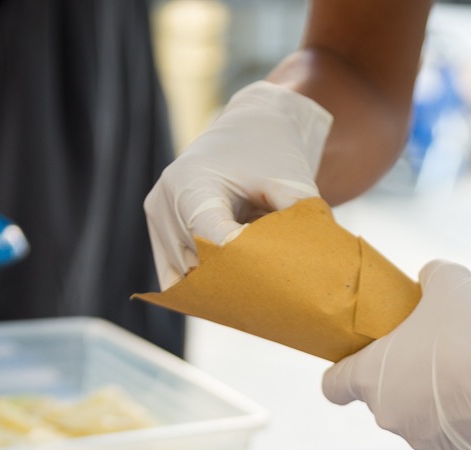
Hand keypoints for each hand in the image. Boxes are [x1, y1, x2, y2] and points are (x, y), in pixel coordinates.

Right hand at [144, 81, 332, 288]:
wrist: (249, 128)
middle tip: (271, 300)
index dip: (243, 269)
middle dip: (233, 284)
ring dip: (218, 286)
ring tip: (253, 288)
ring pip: (186, 278)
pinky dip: (203, 285)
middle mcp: (165, 201)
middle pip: (197, 266)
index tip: (274, 285)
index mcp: (191, 183)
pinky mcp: (159, 232)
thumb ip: (296, 222)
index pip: (213, 245)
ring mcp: (157, 218)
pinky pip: (175, 276)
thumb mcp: (291, 182)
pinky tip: (232, 288)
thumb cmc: (272, 153)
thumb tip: (313, 266)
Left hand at [322, 260, 470, 449]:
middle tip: (429, 351)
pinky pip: (450, 430)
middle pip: (382, 398)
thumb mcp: (444, 281)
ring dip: (431, 398)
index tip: (354, 363)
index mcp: (371, 377)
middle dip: (400, 378)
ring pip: (418, 416)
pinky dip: (461, 415)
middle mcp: (390, 416)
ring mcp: (423, 437)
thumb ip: (424, 282)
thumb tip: (428, 282)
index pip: (333, 386)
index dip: (340, 373)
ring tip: (464, 369)